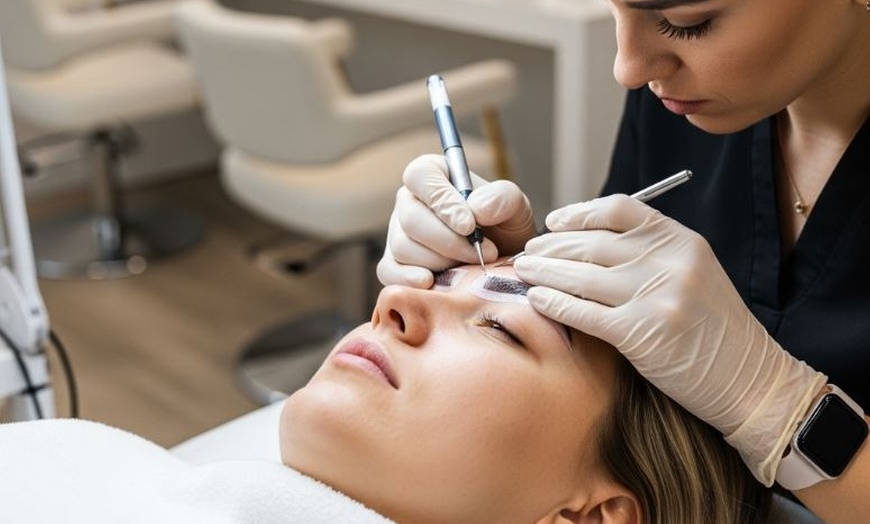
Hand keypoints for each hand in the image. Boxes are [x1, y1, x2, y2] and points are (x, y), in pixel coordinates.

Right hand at [376, 154, 536, 286]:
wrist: (502, 263)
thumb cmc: (504, 228)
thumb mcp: (515, 207)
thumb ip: (503, 198)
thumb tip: (476, 208)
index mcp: (432, 174)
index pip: (420, 176)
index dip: (442, 201)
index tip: (470, 226)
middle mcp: (408, 201)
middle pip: (411, 218)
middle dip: (449, 242)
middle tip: (484, 253)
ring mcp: (397, 233)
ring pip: (404, 248)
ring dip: (441, 262)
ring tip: (471, 267)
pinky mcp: (393, 264)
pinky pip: (391, 272)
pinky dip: (410, 280)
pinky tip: (431, 282)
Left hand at [514, 194, 826, 484]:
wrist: (752, 380)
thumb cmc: (715, 329)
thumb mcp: (694, 273)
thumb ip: (651, 253)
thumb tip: (588, 240)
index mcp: (682, 241)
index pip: (619, 209)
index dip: (579, 213)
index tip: (554, 222)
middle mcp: (669, 262)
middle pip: (593, 242)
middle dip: (552, 245)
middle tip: (528, 251)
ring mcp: (655, 297)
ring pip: (581, 275)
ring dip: (544, 272)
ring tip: (522, 270)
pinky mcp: (641, 334)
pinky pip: (583, 312)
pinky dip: (554, 304)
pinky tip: (536, 300)